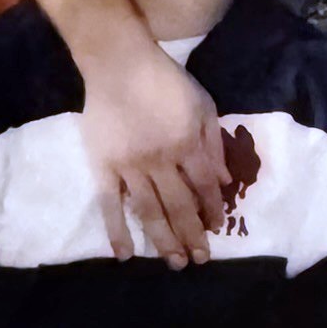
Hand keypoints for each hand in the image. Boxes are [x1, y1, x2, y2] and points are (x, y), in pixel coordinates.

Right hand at [81, 51, 225, 267]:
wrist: (118, 64)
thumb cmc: (166, 82)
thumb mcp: (203, 105)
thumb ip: (213, 144)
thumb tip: (224, 182)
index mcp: (187, 145)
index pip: (205, 188)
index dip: (213, 210)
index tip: (218, 228)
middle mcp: (160, 161)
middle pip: (179, 206)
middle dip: (192, 235)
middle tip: (200, 259)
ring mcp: (128, 166)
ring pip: (148, 212)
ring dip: (163, 240)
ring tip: (174, 263)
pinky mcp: (102, 167)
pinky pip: (109, 205)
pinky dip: (116, 231)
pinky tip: (125, 255)